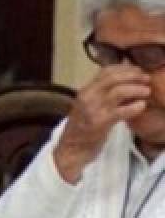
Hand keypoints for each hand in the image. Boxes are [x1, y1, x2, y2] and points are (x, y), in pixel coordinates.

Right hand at [54, 64, 150, 182]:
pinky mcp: (100, 123)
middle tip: (146, 79)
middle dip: (133, 76)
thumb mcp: (89, 106)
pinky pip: (120, 111)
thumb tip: (122, 85)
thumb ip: (101, 95)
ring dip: (136, 89)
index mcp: (85, 91)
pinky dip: (134, 107)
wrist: (71, 148)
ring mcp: (93, 109)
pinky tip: (142, 106)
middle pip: (112, 78)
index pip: (105, 71)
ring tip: (147, 91)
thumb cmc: (83, 128)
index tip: (138, 70)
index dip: (124, 68)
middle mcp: (87, 96)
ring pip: (118, 92)